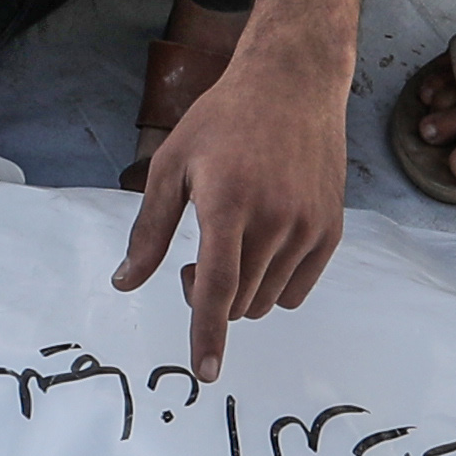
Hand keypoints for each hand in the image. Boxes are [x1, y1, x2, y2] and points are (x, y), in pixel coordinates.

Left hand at [116, 47, 352, 386]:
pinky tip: (262, 245)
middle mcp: (275, 219)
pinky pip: (297, 290)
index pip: (217, 287)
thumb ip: (149, 231)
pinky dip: (273, 284)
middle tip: (196, 259)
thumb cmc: (223, 120)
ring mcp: (308, 226)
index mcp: (229, 203)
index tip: (204, 372)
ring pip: (266, 300)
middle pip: (238, 301)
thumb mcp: (171, 165)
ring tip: (230, 245)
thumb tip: (124, 283)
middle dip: (209, 298)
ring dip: (240, 292)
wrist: (293, 83)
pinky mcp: (331, 230)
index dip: (207, 334)